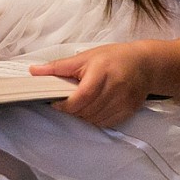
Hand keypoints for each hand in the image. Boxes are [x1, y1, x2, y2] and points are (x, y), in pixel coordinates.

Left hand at [31, 42, 153, 128]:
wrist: (145, 64)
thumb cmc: (113, 58)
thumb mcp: (85, 56)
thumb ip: (59, 66)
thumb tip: (34, 71)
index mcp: (102, 71)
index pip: (82, 96)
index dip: (66, 104)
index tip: (56, 103)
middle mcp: (115, 87)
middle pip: (87, 110)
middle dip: (72, 110)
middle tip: (67, 102)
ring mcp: (124, 100)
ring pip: (95, 119)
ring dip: (83, 116)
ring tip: (81, 104)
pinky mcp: (129, 109)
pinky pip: (106, 122)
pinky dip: (96, 119)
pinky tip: (94, 109)